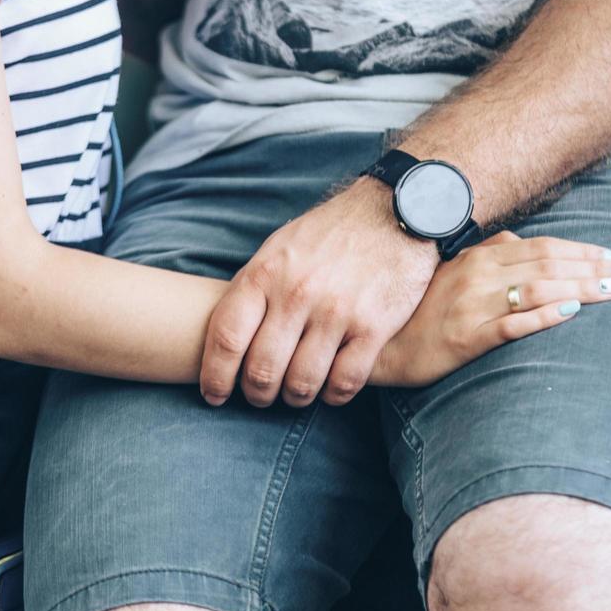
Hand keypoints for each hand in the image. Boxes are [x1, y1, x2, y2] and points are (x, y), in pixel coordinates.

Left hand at [201, 180, 438, 408]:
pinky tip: (330, 388)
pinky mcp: (374, 327)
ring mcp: (337, 311)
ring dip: (294, 398)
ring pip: (302, 383)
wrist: (396, 211)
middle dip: (256, 394)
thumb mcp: (280, 248)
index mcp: (266, 272)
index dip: (215, 376)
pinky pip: (345, 382)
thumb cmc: (330, 234)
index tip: (214, 395)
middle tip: (260, 397)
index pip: (227, 337)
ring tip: (296, 393)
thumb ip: (254, 288)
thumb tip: (227, 336)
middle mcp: (298, 293)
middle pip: (262, 370)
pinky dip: (333, 395)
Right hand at [374, 230, 610, 387]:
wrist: (381, 347)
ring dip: (579, 287)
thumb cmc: (419, 311)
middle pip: (546, 264)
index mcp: (476, 257)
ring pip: (536, 289)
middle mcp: (476, 275)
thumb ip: (487, 252)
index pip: (540, 247)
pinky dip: (544, 315)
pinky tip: (571, 311)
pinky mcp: (467, 338)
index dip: (581, 250)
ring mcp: (472, 306)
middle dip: (591, 267)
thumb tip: (521, 241)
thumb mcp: (451, 272)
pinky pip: (512, 324)